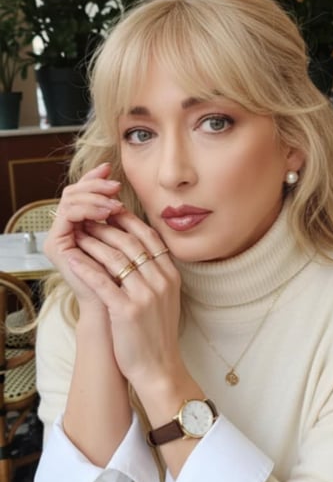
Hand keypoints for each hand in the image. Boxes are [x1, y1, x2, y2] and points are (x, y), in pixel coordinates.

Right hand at [43, 162, 123, 304]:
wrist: (114, 310)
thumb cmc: (125, 281)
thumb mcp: (127, 243)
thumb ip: (123, 221)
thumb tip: (129, 196)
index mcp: (81, 225)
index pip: (84, 193)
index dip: (96, 179)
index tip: (113, 171)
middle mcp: (66, 229)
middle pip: (74, 191)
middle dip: (95, 184)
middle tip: (116, 185)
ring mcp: (59, 236)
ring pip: (70, 198)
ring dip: (95, 196)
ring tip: (115, 201)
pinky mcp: (55, 245)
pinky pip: (69, 214)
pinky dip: (88, 208)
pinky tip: (107, 210)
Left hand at [66, 209, 182, 394]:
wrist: (158, 367)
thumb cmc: (156, 333)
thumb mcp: (165, 297)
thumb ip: (155, 273)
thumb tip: (137, 248)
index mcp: (170, 275)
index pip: (149, 237)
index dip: (128, 221)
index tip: (110, 213)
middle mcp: (160, 281)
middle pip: (130, 243)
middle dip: (106, 227)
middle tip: (88, 219)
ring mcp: (145, 295)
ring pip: (115, 258)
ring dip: (93, 243)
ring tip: (78, 235)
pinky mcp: (127, 311)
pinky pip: (102, 282)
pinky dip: (86, 268)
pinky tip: (72, 260)